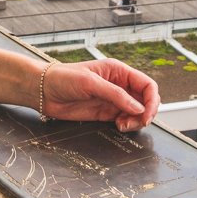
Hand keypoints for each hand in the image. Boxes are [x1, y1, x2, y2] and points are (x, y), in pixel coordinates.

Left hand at [41, 58, 159, 131]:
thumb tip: (138, 108)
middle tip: (138, 122)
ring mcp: (113, 100)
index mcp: (118, 71)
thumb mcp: (90, 83)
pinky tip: (119, 126)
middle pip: (145, 100)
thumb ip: (115, 95)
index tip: (147, 113)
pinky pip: (125, 120)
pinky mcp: (105, 113)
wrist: (44, 91)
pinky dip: (127, 125)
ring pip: (137, 112)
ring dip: (136, 121)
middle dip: (146, 112)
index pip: (146, 85)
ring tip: (124, 125)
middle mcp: (118, 85)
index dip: (152, 100)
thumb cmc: (63, 78)